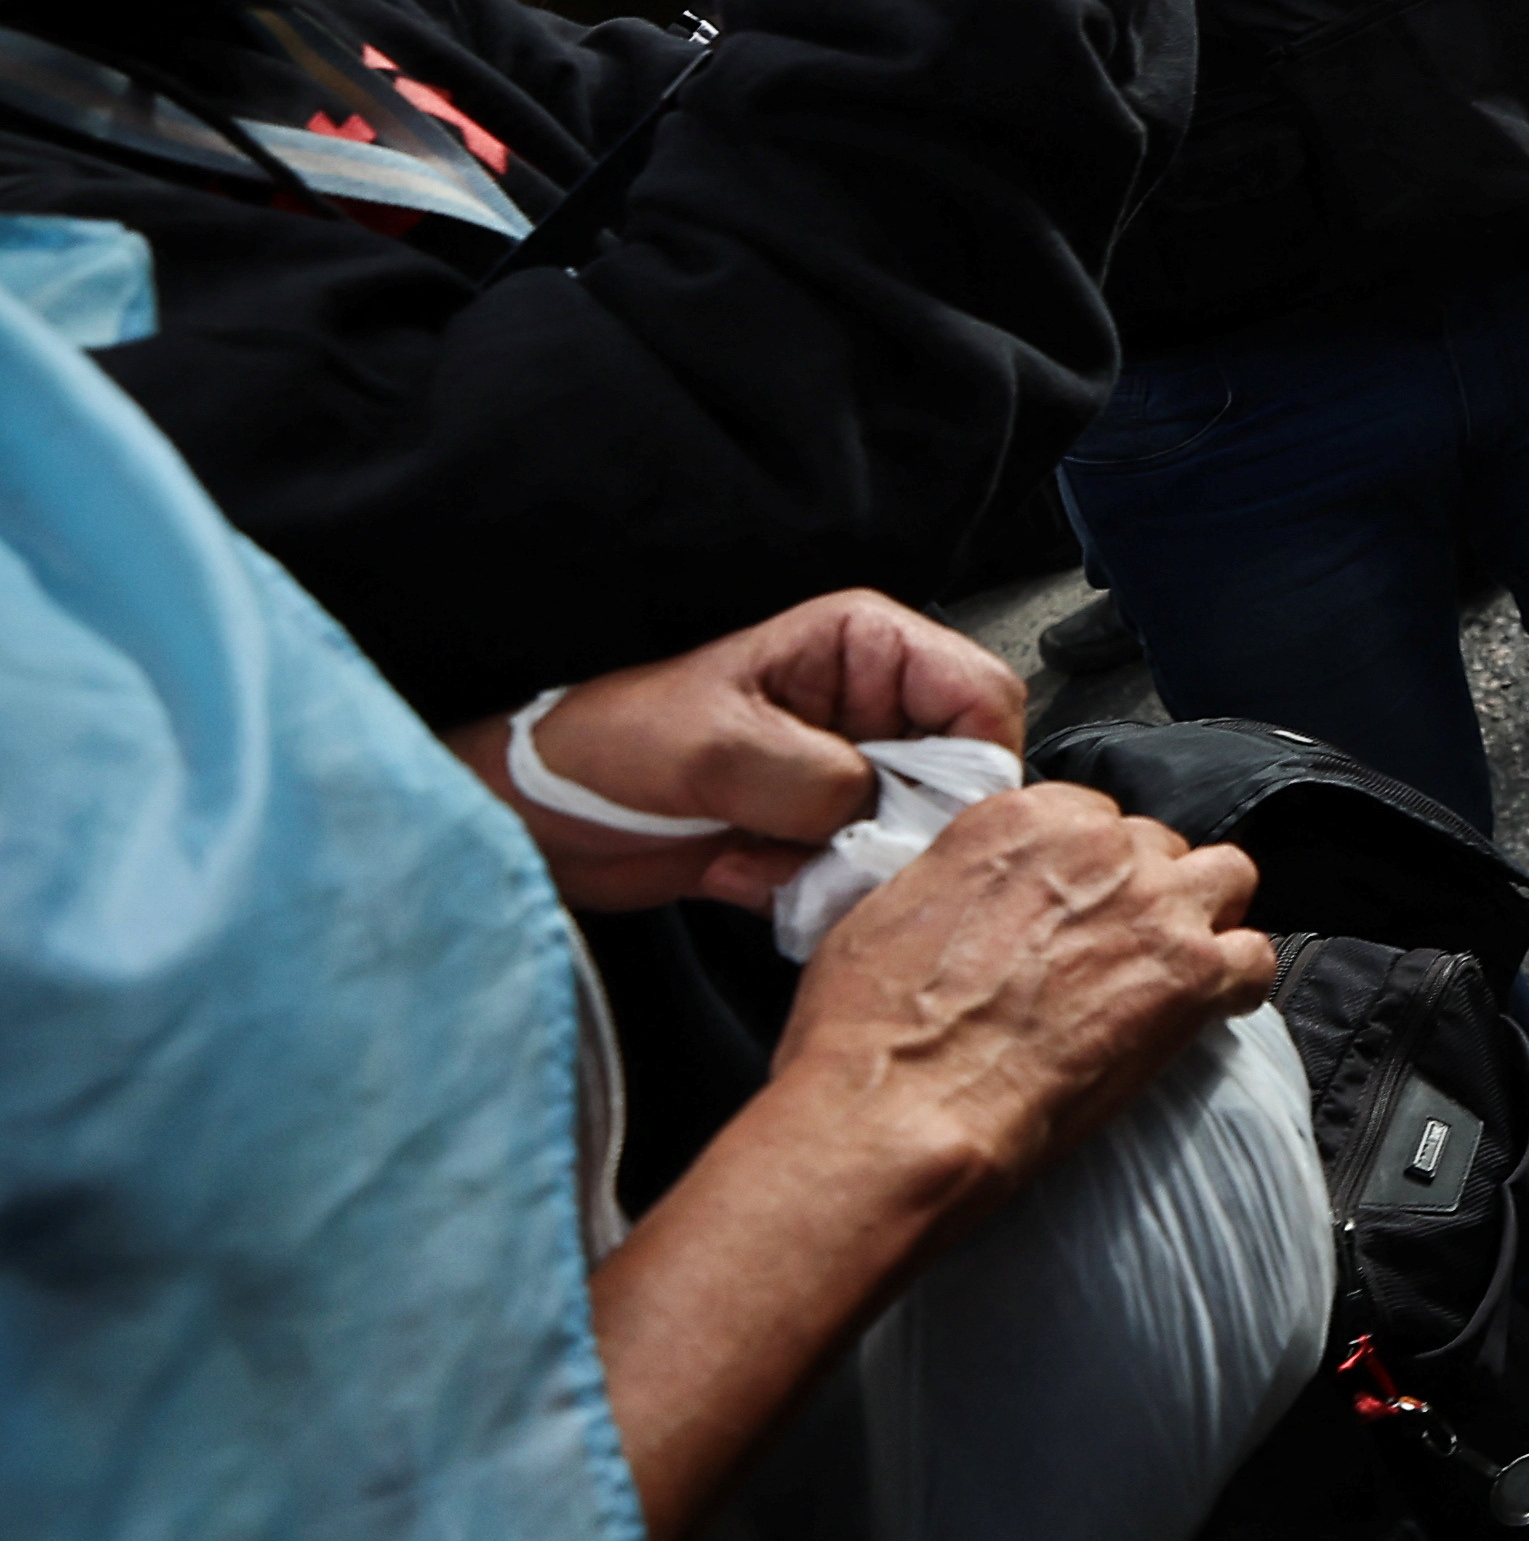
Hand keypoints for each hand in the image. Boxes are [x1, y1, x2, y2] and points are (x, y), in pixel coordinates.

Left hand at [447, 589, 1023, 914]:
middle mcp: (870, 706)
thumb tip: (891, 822)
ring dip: (853, 866)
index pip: (979, 693)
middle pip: (961, 771)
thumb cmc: (610, 746)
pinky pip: (866, 873)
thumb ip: (821, 778)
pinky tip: (747, 875)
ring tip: (769, 862)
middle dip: (907, 825)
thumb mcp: (719, 748)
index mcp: (864, 647)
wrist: (537, 815)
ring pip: (919, 832)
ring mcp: (849, 773)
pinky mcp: (821, 833)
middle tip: (847, 854)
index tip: (940, 819)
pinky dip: (818, 893)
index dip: (977, 760)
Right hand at [772, 782, 1278, 1212]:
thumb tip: (976, 891)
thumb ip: (958, 876)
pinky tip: (1208, 1009)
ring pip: (1224, 879)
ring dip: (1203, 918)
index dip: (1087, 868)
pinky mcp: (1192, 975)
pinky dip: (1239, 984)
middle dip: (1140, 894)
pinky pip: (1256, 958)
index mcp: (1021, 819)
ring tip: (1171, 967)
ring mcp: (1155, 906)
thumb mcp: (886, 912)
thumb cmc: (872, 1031)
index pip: (1089, 813)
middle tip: (1112, 951)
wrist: (901, 1111)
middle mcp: (1098, 845)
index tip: (1076, 905)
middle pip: (1154, 848)